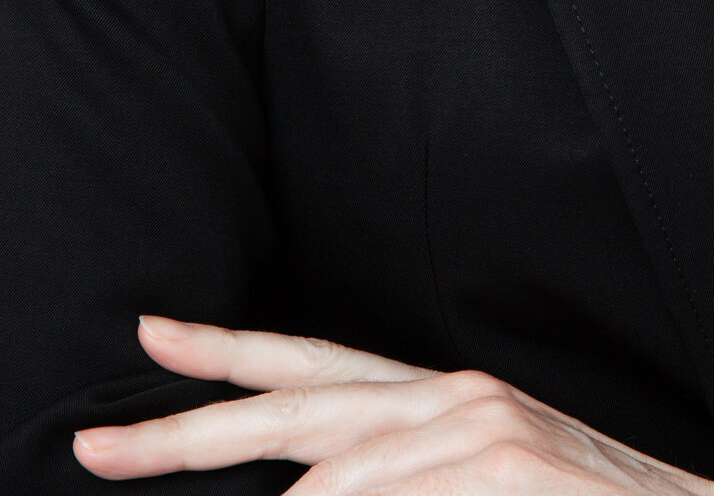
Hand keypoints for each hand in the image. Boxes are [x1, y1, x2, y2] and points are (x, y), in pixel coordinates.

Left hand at [73, 317, 713, 492]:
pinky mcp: (507, 470)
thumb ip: (401, 476)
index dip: (229, 355)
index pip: (315, 366)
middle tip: (99, 446)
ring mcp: (481, 435)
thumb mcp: (483, 483)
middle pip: (298, 404)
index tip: (154, 340)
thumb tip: (311, 493)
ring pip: (332, 475)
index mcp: (443, 399)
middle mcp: (454, 399)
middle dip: (189, 432)